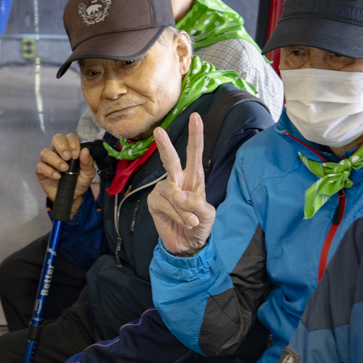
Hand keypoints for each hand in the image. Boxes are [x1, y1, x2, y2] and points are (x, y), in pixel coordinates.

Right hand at [35, 133, 96, 209]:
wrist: (73, 197)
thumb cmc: (80, 182)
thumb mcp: (88, 174)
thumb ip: (88, 163)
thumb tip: (85, 151)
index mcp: (70, 149)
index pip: (69, 137)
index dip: (73, 143)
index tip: (76, 155)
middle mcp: (58, 152)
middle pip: (56, 139)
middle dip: (62, 146)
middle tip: (69, 158)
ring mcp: (48, 161)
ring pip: (45, 152)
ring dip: (55, 159)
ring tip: (64, 169)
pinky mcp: (41, 172)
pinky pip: (40, 166)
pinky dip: (49, 171)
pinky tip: (57, 176)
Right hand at [147, 113, 214, 255]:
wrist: (188, 245)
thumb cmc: (200, 225)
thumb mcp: (208, 214)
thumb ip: (197, 204)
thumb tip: (179, 195)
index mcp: (194, 178)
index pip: (194, 153)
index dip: (195, 135)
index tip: (196, 117)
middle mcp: (177, 180)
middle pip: (171, 160)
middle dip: (165, 146)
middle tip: (159, 132)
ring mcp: (164, 190)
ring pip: (172, 193)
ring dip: (184, 209)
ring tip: (192, 221)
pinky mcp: (154, 202)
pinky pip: (166, 205)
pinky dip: (177, 215)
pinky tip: (182, 222)